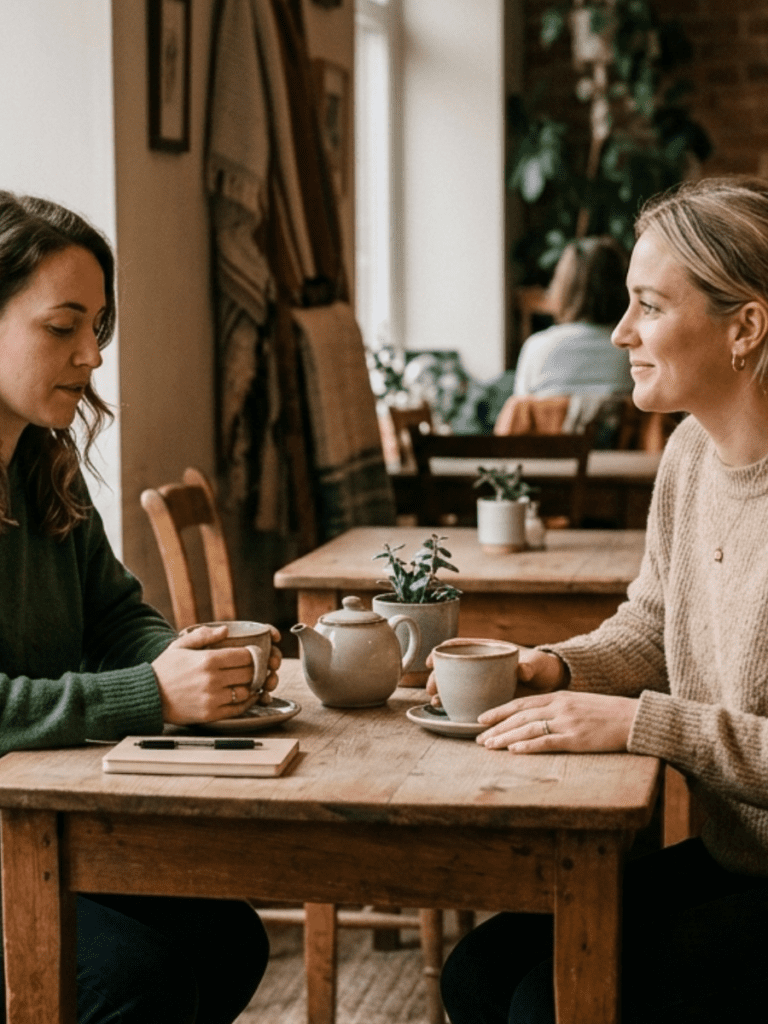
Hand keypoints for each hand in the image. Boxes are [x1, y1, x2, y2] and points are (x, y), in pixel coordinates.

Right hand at [151, 624, 282, 723]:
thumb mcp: (180, 645)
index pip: (245, 655)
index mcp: (208, 660)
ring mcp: (212, 698)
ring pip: (246, 691)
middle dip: (256, 669)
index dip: (254, 654)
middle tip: (257, 667)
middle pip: (249, 673)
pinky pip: (238, 708)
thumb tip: (226, 630)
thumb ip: (204, 635)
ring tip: (250, 681)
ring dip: (252, 686)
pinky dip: (247, 702)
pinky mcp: (211, 714)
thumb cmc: (165, 669)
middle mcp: (212, 679)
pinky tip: (246, 695)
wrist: (149, 696)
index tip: (254, 653)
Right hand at [424, 645, 565, 706]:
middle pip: (452, 667)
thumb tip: (523, 669)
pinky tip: (449, 713)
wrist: (551, 684)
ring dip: (443, 692)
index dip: (443, 651)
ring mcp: (482, 682)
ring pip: (456, 685)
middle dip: (437, 677)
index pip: (460, 645)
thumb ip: (530, 665)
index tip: (432, 660)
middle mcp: (481, 665)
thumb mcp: (537, 664)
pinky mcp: (487, 697)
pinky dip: (456, 705)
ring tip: (436, 702)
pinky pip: (467, 700)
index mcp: (489, 650)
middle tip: (432, 689)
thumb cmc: (543, 667)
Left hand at [476, 690, 638, 753]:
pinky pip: (547, 742)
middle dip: (496, 727)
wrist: (633, 718)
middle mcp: (559, 707)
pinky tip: (514, 751)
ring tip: (489, 745)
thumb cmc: (606, 712)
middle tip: (478, 737)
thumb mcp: (578, 702)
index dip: (499, 711)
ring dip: (505, 737)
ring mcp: (567, 722)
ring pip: (528, 729)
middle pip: (520, 716)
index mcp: (558, 696)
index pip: (521, 703)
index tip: (481, 718)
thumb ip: (556, 707)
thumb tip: (534, 719)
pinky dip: (528, 746)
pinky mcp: (577, 738)